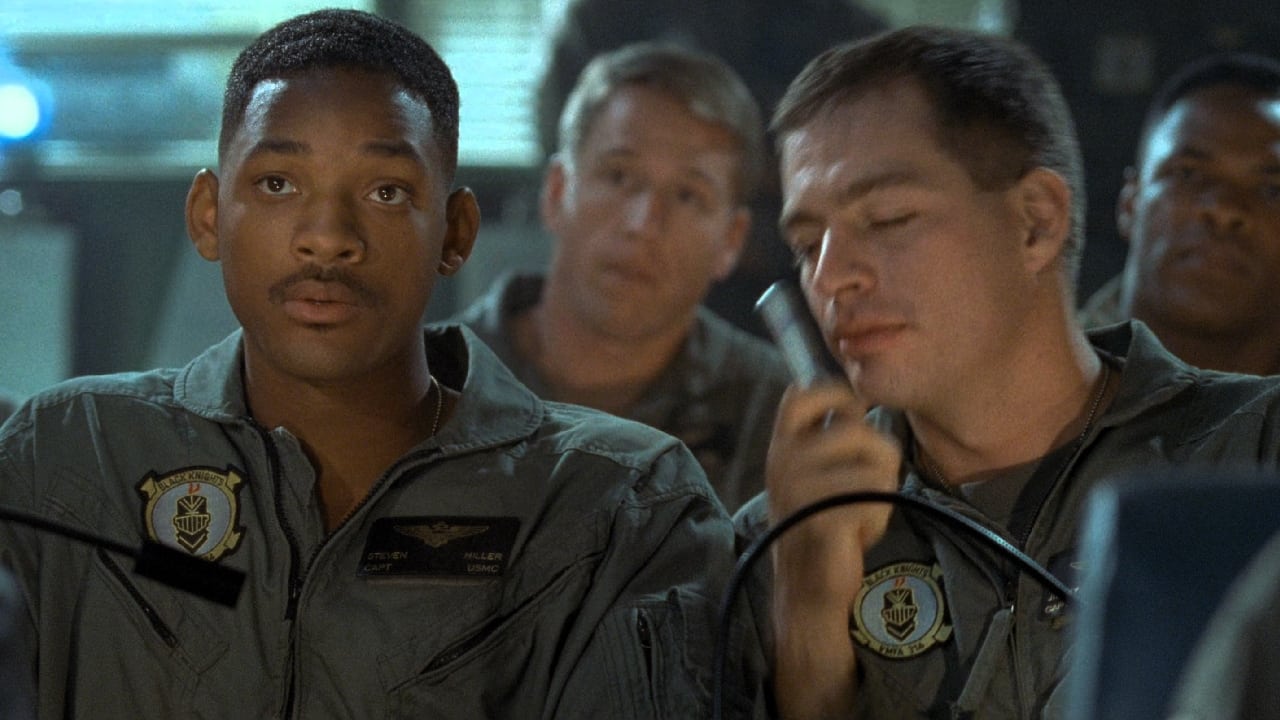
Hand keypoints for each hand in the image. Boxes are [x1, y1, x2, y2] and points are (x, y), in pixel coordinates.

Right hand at [765, 380, 901, 719]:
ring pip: (877, 465)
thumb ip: (823, 438)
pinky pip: (876, 497)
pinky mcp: (824, 517)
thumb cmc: (818, 528)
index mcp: (779, 448)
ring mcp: (802, 490)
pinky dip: (878, 519)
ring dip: (880, 493)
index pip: (802, 394)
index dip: (836, 395)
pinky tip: (858, 534)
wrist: (806, 591)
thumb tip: (856, 400)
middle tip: (859, 490)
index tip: (853, 414)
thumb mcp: (808, 474)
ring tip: (856, 514)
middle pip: (861, 430)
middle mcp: (784, 463)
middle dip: (878, 459)